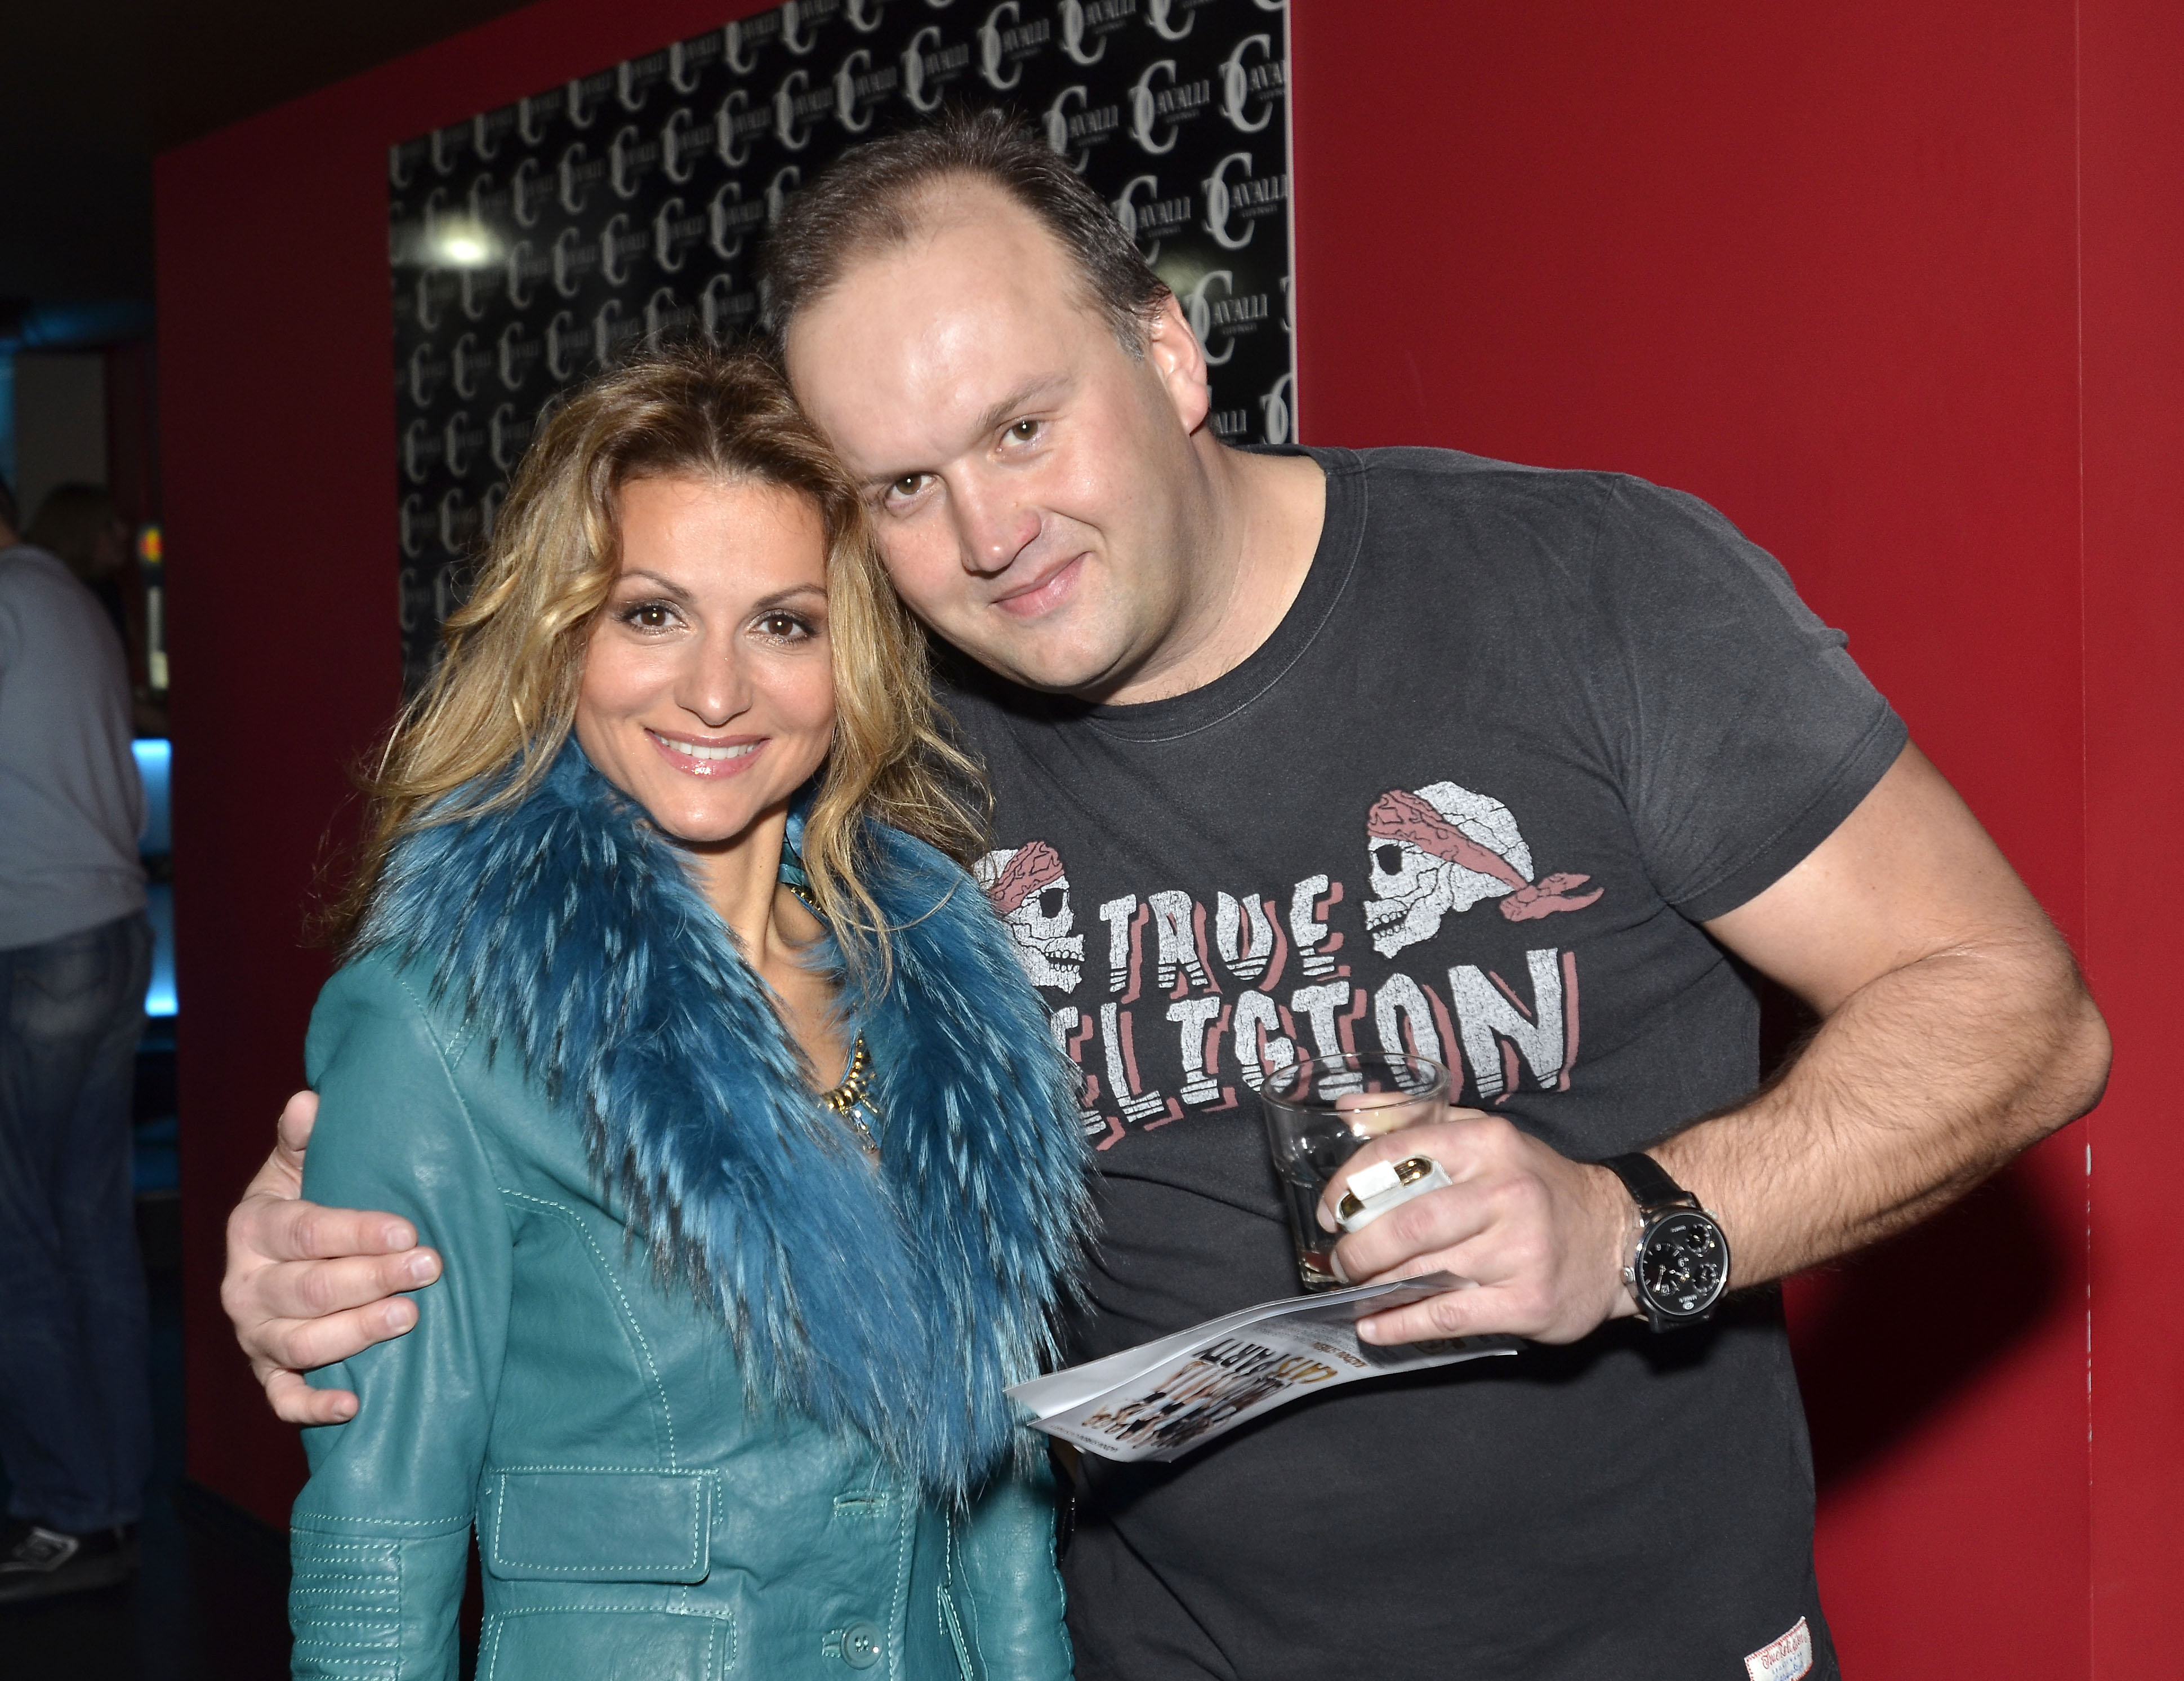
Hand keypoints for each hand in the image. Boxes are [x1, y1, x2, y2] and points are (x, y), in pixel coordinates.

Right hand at [220, 1090, 440, 1423]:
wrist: (279, 1250)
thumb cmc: (305, 1197)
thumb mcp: (300, 1163)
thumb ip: (303, 1137)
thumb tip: (309, 1102)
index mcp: (253, 1227)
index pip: (305, 1233)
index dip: (356, 1233)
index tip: (407, 1231)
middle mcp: (245, 1286)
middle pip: (308, 1290)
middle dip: (372, 1280)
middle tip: (428, 1268)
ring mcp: (253, 1334)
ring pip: (300, 1344)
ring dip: (356, 1335)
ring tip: (410, 1317)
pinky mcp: (266, 1371)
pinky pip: (282, 1398)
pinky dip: (312, 1406)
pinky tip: (354, 1405)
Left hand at [1317, 1108, 1634, 1345]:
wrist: (1618, 1234)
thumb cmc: (1535, 1185)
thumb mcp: (1484, 1137)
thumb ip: (1416, 1121)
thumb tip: (1349, 1108)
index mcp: (1488, 1143)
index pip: (1399, 1155)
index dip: (1349, 1185)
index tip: (1329, 1210)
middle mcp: (1506, 1192)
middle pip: (1406, 1225)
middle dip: (1358, 1249)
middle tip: (1339, 1261)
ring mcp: (1520, 1250)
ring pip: (1423, 1273)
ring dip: (1374, 1288)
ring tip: (1354, 1290)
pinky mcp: (1527, 1301)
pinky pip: (1447, 1317)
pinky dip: (1400, 1325)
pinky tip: (1373, 1326)